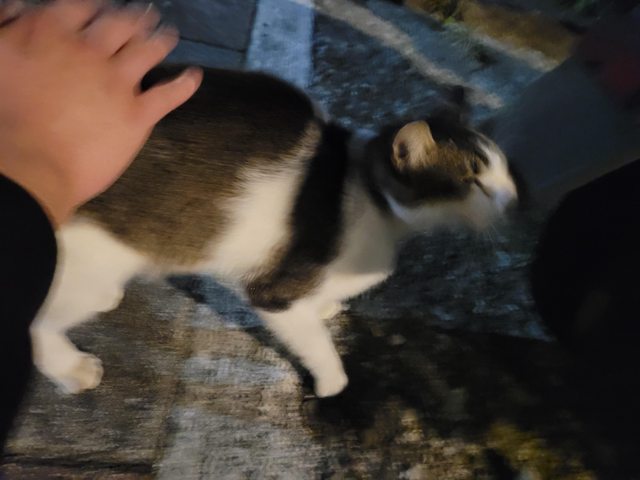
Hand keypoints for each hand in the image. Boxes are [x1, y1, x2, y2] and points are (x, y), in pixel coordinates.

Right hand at [0, 0, 201, 224]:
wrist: (29, 164)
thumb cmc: (3, 116)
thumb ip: (10, 30)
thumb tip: (19, 11)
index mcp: (52, 33)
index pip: (84, 8)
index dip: (98, 7)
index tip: (105, 8)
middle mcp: (90, 51)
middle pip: (121, 24)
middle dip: (135, 18)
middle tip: (146, 15)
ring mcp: (118, 83)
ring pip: (148, 51)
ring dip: (160, 40)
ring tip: (168, 36)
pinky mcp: (137, 115)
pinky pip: (169, 94)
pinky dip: (185, 84)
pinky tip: (194, 76)